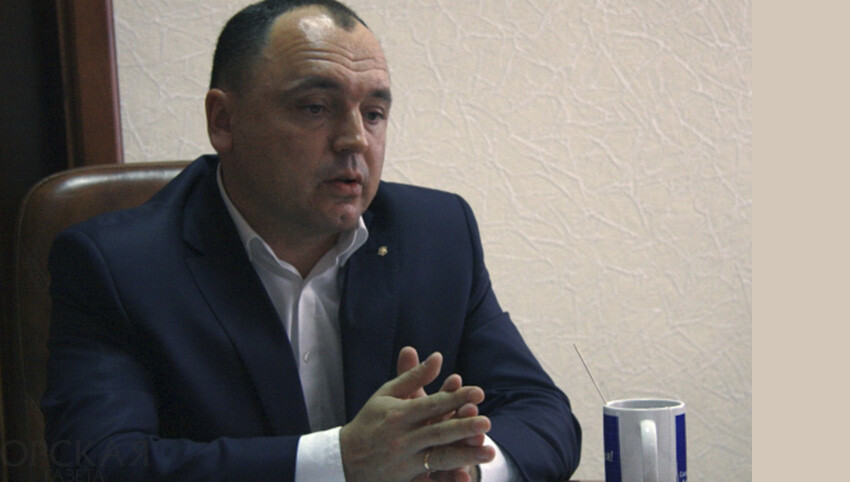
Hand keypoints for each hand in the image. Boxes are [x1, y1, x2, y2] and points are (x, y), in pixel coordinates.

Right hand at [339, 351, 494, 481]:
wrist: (344, 458)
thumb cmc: (370, 420)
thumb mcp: (387, 394)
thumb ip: (414, 377)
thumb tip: (438, 356)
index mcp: (397, 414)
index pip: (431, 404)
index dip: (455, 398)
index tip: (479, 392)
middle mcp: (401, 438)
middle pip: (437, 432)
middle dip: (463, 427)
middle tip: (487, 423)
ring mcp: (404, 462)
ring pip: (438, 458)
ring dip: (464, 455)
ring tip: (488, 450)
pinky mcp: (405, 479)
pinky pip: (429, 480)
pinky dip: (447, 479)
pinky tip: (465, 476)